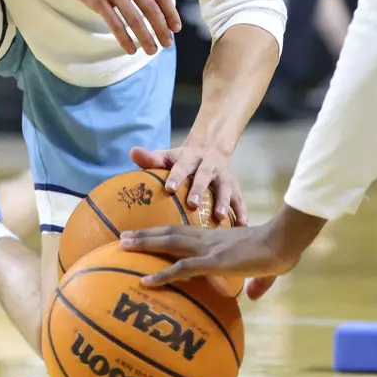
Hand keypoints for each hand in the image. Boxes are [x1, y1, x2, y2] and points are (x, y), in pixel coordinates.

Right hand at [44, 0, 181, 55]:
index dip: (171, 12)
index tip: (176, 28)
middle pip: (150, 8)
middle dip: (161, 29)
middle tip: (167, 44)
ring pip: (134, 18)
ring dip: (145, 38)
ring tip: (151, 50)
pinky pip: (114, 23)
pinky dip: (124, 39)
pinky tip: (130, 49)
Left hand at [121, 206, 326, 299]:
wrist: (284, 242)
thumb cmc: (279, 251)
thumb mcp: (266, 270)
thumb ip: (258, 283)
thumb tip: (254, 296)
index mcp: (217, 239)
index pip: (186, 233)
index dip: (166, 234)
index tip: (149, 236)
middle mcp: (208, 240)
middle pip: (170, 233)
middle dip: (146, 234)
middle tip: (123, 236)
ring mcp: (208, 249)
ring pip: (169, 243)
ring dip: (145, 243)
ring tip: (122, 245)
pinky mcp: (212, 262)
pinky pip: (181, 269)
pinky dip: (162, 275)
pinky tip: (145, 280)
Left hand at [131, 144, 245, 225]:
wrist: (211, 149)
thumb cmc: (181, 161)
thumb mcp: (168, 157)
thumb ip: (151, 158)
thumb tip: (133, 151)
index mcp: (189, 158)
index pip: (181, 166)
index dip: (176, 176)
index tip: (169, 188)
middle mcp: (208, 165)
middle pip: (204, 176)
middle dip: (199, 189)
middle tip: (193, 204)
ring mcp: (223, 176)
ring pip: (225, 188)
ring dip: (224, 201)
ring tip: (221, 217)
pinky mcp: (235, 187)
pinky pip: (240, 200)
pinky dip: (242, 212)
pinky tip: (243, 226)